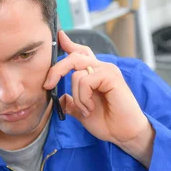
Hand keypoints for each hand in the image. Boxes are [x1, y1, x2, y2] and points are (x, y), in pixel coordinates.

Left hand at [44, 30, 154, 167]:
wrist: (124, 133)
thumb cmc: (108, 123)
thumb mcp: (82, 112)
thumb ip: (72, 103)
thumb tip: (60, 98)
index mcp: (95, 74)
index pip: (81, 53)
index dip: (69, 44)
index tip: (59, 36)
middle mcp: (101, 68)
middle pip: (74, 57)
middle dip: (57, 70)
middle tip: (47, 86)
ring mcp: (107, 70)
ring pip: (76, 74)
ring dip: (77, 97)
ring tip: (87, 110)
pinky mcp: (111, 76)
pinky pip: (85, 81)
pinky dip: (84, 98)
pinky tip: (91, 108)